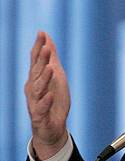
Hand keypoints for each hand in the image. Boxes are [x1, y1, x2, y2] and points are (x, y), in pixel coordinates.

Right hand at [24, 32, 70, 159]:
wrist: (51, 127)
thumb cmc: (53, 99)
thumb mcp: (55, 75)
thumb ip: (51, 57)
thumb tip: (47, 37)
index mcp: (36, 78)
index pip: (36, 60)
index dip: (39, 47)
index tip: (41, 33)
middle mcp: (33, 88)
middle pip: (37, 72)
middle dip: (41, 59)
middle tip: (46, 47)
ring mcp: (35, 101)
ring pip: (39, 88)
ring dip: (44, 78)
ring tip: (50, 68)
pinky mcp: (40, 115)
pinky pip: (42, 107)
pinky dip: (46, 101)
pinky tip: (50, 94)